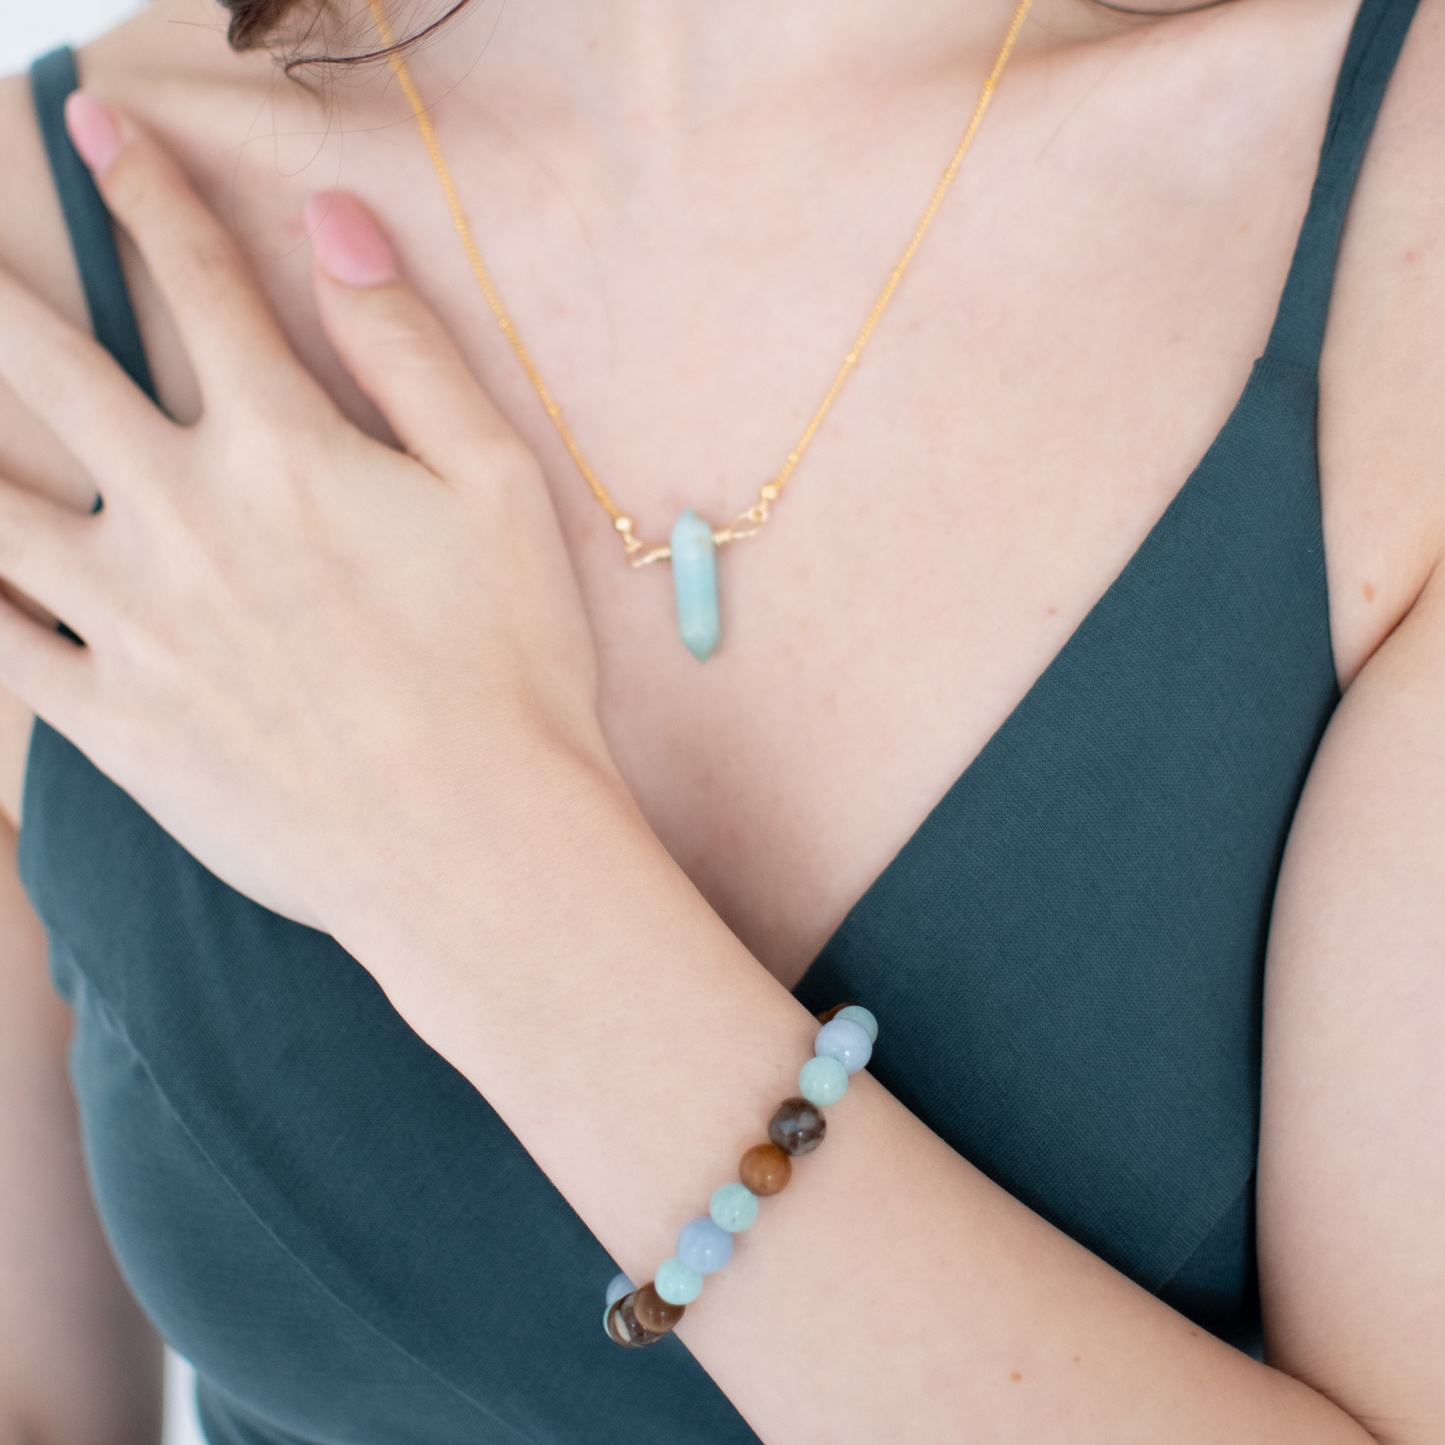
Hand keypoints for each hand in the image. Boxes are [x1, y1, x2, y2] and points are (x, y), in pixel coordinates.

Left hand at [0, 96, 608, 930]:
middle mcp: (183, 516)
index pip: (199, 282)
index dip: (146, 185)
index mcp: (283, 450)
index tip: (98, 120)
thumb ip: (408, 349)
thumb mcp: (498, 488)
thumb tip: (334, 223)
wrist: (472, 845)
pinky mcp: (113, 720)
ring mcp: (133, 621)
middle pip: (51, 367)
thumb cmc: (509, 666)